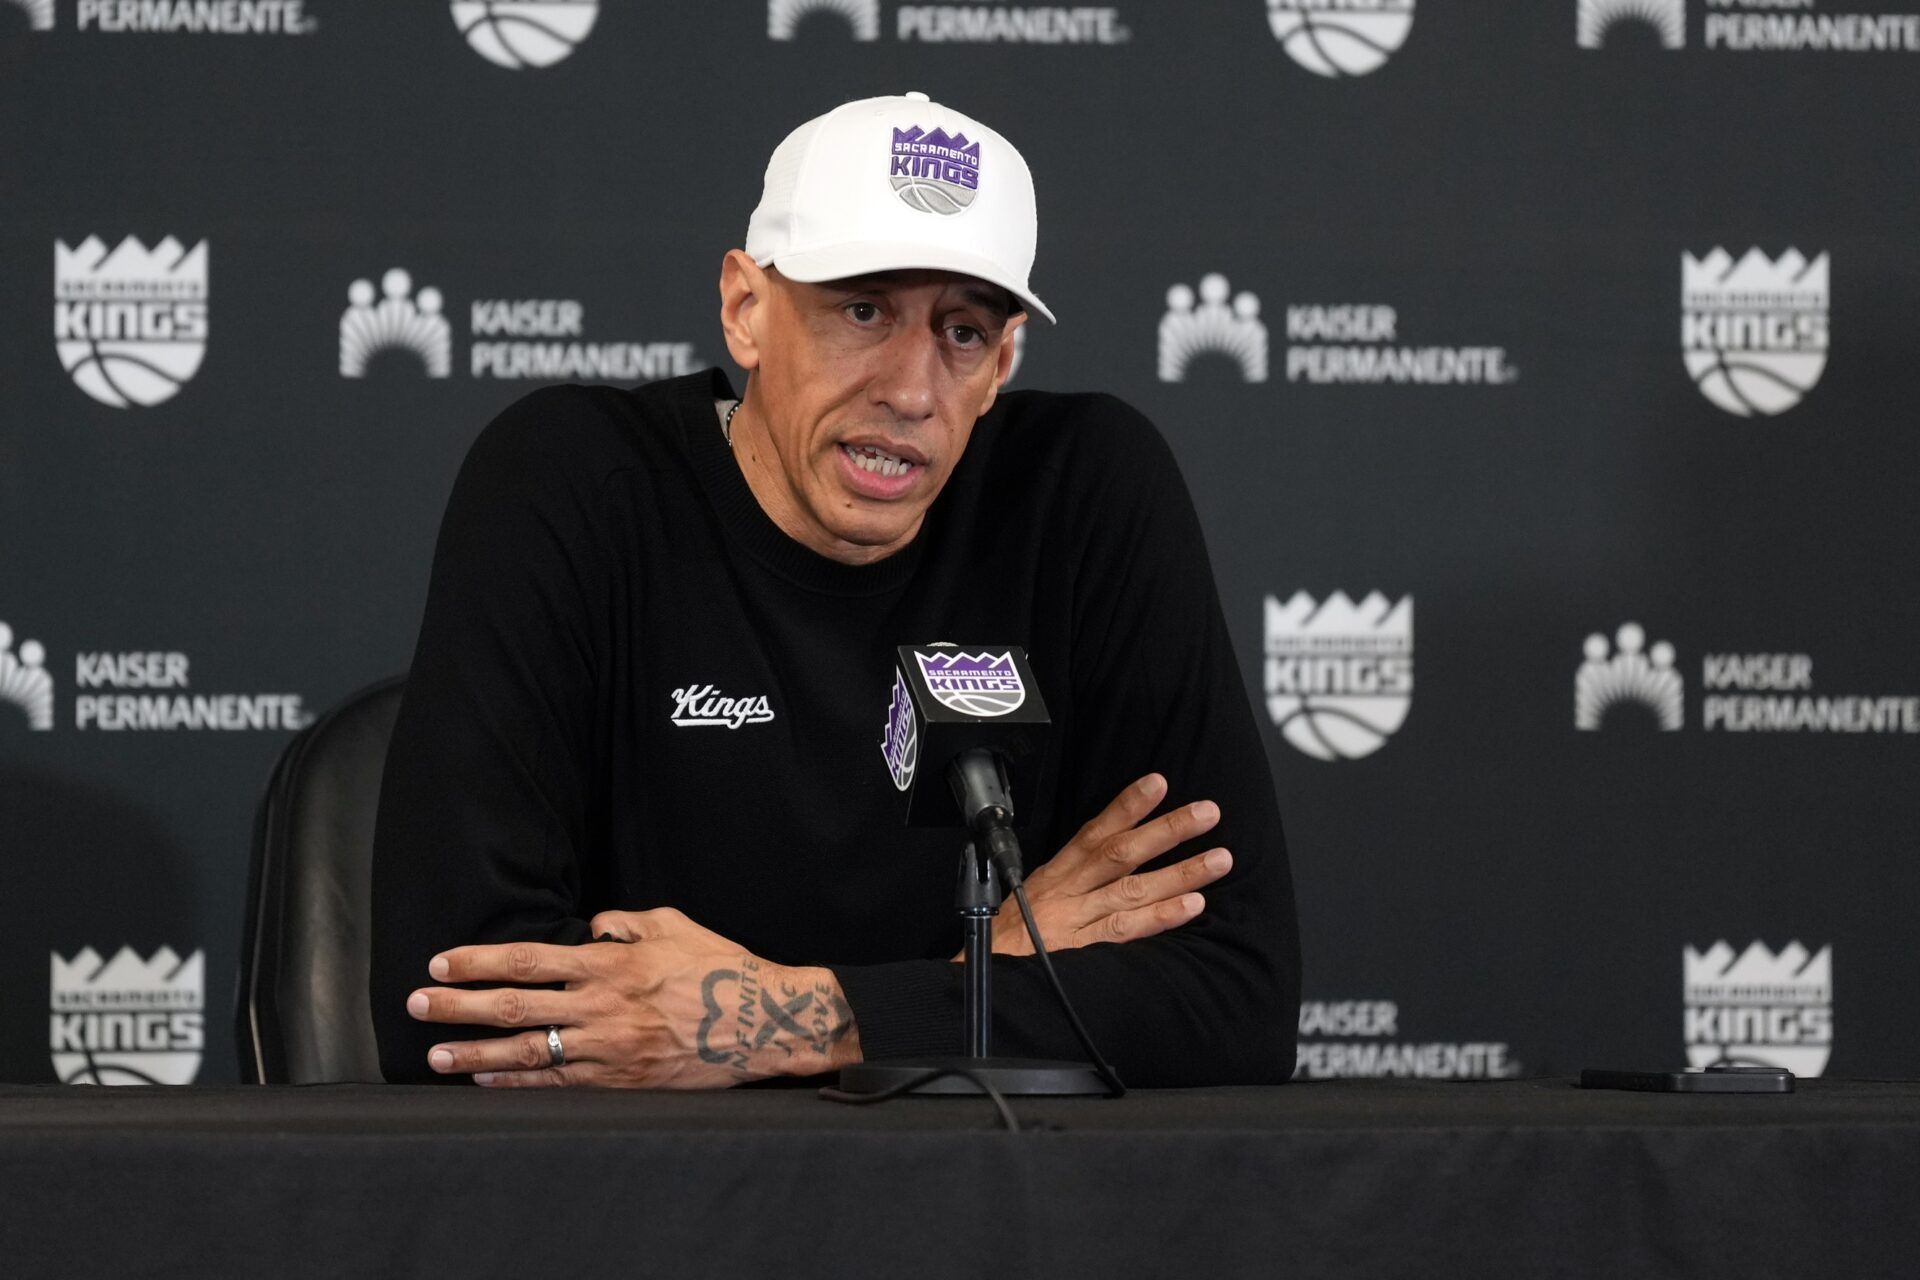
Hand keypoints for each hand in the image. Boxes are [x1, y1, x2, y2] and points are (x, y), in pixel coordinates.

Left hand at [405, 907, 859, 1087]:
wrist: (761, 1022)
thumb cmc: (720, 967)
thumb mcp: (675, 924)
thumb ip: (627, 922)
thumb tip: (592, 927)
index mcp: (611, 963)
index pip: (528, 959)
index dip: (478, 961)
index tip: (441, 962)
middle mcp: (600, 1006)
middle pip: (514, 1005)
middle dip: (459, 1006)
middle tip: (417, 1004)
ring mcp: (608, 1048)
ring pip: (526, 1052)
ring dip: (475, 1054)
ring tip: (436, 1055)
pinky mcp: (619, 1081)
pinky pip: (557, 1083)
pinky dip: (518, 1084)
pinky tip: (486, 1082)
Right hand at [984, 773, 1230, 955]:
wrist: (979, 980)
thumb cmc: (1005, 942)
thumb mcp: (1027, 898)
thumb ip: (1068, 882)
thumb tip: (1107, 862)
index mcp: (1055, 876)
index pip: (1094, 832)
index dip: (1126, 806)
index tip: (1158, 783)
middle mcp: (1069, 893)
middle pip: (1121, 854)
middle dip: (1167, 831)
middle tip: (1207, 813)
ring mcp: (1078, 922)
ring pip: (1133, 890)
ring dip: (1180, 873)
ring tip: (1219, 860)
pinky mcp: (1084, 952)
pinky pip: (1128, 931)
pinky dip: (1160, 917)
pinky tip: (1192, 905)